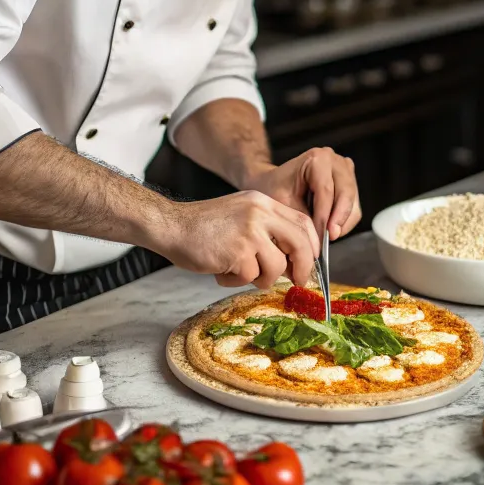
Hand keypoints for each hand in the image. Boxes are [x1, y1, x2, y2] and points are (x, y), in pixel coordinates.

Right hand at [149, 192, 318, 289]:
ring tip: (239, 272)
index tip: (310, 262)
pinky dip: (236, 281)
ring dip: (260, 278)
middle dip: (302, 268)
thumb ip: (267, 232)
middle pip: (300, 244)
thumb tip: (293, 262)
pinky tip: (221, 270)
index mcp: (263, 203)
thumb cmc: (204, 227)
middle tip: (299, 282)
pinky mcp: (238, 251)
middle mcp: (260, 213)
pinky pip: (250, 276)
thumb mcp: (242, 216)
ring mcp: (249, 231)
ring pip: (276, 266)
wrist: (171, 226)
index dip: (312, 246)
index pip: (303, 222)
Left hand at [244, 147, 360, 241]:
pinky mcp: (350, 182)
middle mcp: (335, 161)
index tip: (320, 236)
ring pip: (353, 202)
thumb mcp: (283, 204)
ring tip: (326, 235)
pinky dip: (344, 221)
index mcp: (317, 159)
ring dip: (342, 222)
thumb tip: (319, 239)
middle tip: (329, 238)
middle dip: (338, 220)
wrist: (272, 183)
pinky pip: (354, 206)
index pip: (326, 191)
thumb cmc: (274, 189)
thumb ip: (303, 219)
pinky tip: (330, 227)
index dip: (324, 216)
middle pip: (345, 194)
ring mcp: (345, 170)